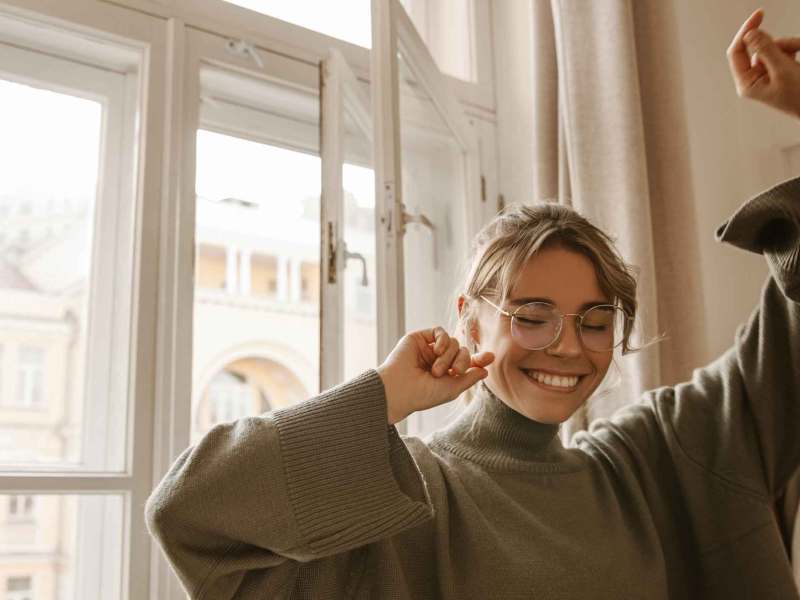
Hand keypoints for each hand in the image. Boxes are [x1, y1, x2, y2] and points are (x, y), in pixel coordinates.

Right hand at [376, 326, 494, 424]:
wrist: (399, 389)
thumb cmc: (423, 394)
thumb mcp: (452, 389)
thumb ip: (470, 378)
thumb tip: (485, 370)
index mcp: (446, 373)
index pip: (467, 362)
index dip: (479, 359)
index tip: (490, 357)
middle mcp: (438, 360)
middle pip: (463, 350)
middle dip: (463, 360)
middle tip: (456, 371)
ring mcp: (428, 349)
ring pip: (453, 342)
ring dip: (449, 356)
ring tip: (436, 370)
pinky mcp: (419, 338)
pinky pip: (439, 331)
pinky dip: (443, 340)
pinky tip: (437, 351)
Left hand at [727, 8, 799, 117]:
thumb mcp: (783, 70)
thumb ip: (766, 50)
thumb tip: (749, 33)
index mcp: (747, 83)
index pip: (736, 52)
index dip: (746, 31)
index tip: (760, 14)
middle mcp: (753, 79)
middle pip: (757, 47)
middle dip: (778, 43)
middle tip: (794, 47)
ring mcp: (767, 74)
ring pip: (773, 47)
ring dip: (790, 46)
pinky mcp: (780, 70)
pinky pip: (784, 51)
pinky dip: (794, 49)